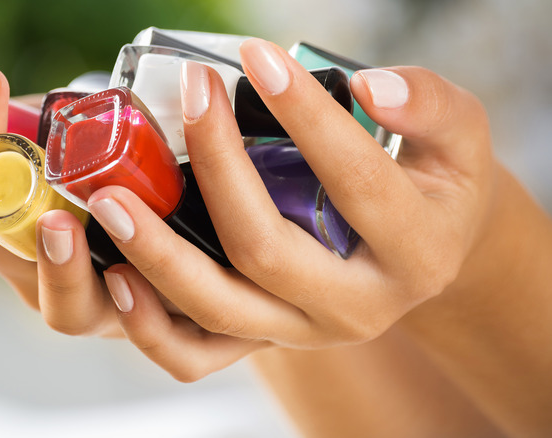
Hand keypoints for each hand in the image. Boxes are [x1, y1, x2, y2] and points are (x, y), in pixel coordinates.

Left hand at [86, 38, 495, 380]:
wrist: (421, 253)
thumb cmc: (436, 188)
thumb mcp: (459, 139)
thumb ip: (431, 106)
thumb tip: (371, 88)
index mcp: (416, 254)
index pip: (356, 180)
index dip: (307, 115)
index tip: (258, 57)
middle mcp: (356, 308)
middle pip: (266, 251)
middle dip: (219, 169)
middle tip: (190, 99)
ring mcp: (303, 332)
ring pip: (219, 310)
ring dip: (157, 254)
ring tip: (111, 198)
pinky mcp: (264, 340)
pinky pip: (195, 353)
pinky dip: (149, 322)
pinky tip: (116, 275)